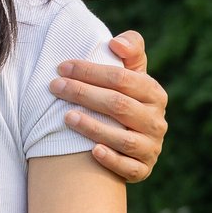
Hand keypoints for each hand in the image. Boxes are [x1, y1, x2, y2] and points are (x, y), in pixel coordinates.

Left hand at [51, 30, 167, 182]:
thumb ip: (130, 50)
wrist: (130, 140)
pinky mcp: (143, 169)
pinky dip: (111, 159)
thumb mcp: (131, 73)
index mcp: (154, 93)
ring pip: (124, 138)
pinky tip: (92, 151)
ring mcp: (151, 147)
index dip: (90, 71)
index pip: (122, 78)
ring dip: (93, 127)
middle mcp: (157, 121)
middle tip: (55, 87)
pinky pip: (129, 167)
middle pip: (119, 105)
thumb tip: (116, 43)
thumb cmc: (123, 97)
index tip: (62, 67)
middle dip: (84, 94)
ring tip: (66, 117)